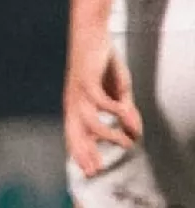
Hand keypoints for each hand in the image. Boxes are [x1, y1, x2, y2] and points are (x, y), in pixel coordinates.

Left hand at [64, 37, 141, 175]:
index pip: (75, 135)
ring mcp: (78, 93)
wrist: (91, 35)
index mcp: (75, 106)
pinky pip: (101, 103)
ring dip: (110, 135)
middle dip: (85, 154)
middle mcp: (73, 102)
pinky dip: (116, 113)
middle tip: (97, 171)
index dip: (81, 154)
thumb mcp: (118, 91)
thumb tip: (136, 131)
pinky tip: (127, 117)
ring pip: (90, 123)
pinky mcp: (86, 81)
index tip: (90, 172)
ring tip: (128, 142)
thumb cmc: (102, 64)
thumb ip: (125, 111)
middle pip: (75, 134)